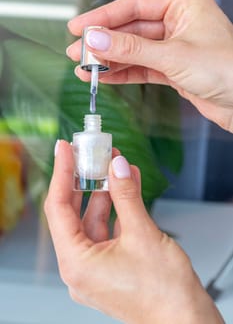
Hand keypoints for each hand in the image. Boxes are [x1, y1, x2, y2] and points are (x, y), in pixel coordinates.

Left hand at [44, 140, 223, 323]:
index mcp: (76, 263)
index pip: (58, 208)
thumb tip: (117, 167)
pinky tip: (127, 187)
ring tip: (115, 166)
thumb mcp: (143, 233)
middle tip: (90, 155)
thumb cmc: (165, 293)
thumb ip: (126, 195)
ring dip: (106, 192)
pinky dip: (116, 208)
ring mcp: (95, 267)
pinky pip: (108, 230)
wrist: (187, 321)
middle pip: (74, 213)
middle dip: (85, 180)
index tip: (64, 150)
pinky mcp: (111, 265)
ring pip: (94, 220)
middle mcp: (80, 267)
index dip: (62, 174)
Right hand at [67, 0, 232, 132]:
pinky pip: (142, 68)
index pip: (135, 6)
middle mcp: (178, 25)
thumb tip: (98, 40)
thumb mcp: (173, 56)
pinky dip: (124, 73)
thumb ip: (133, 49)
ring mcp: (174, 49)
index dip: (104, 16)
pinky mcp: (173, 70)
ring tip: (86, 68)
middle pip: (131, 30)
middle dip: (104, 42)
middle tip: (78, 51)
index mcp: (183, 7)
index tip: (80, 26)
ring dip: (110, 60)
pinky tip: (106, 77)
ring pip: (135, 51)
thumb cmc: (227, 70)